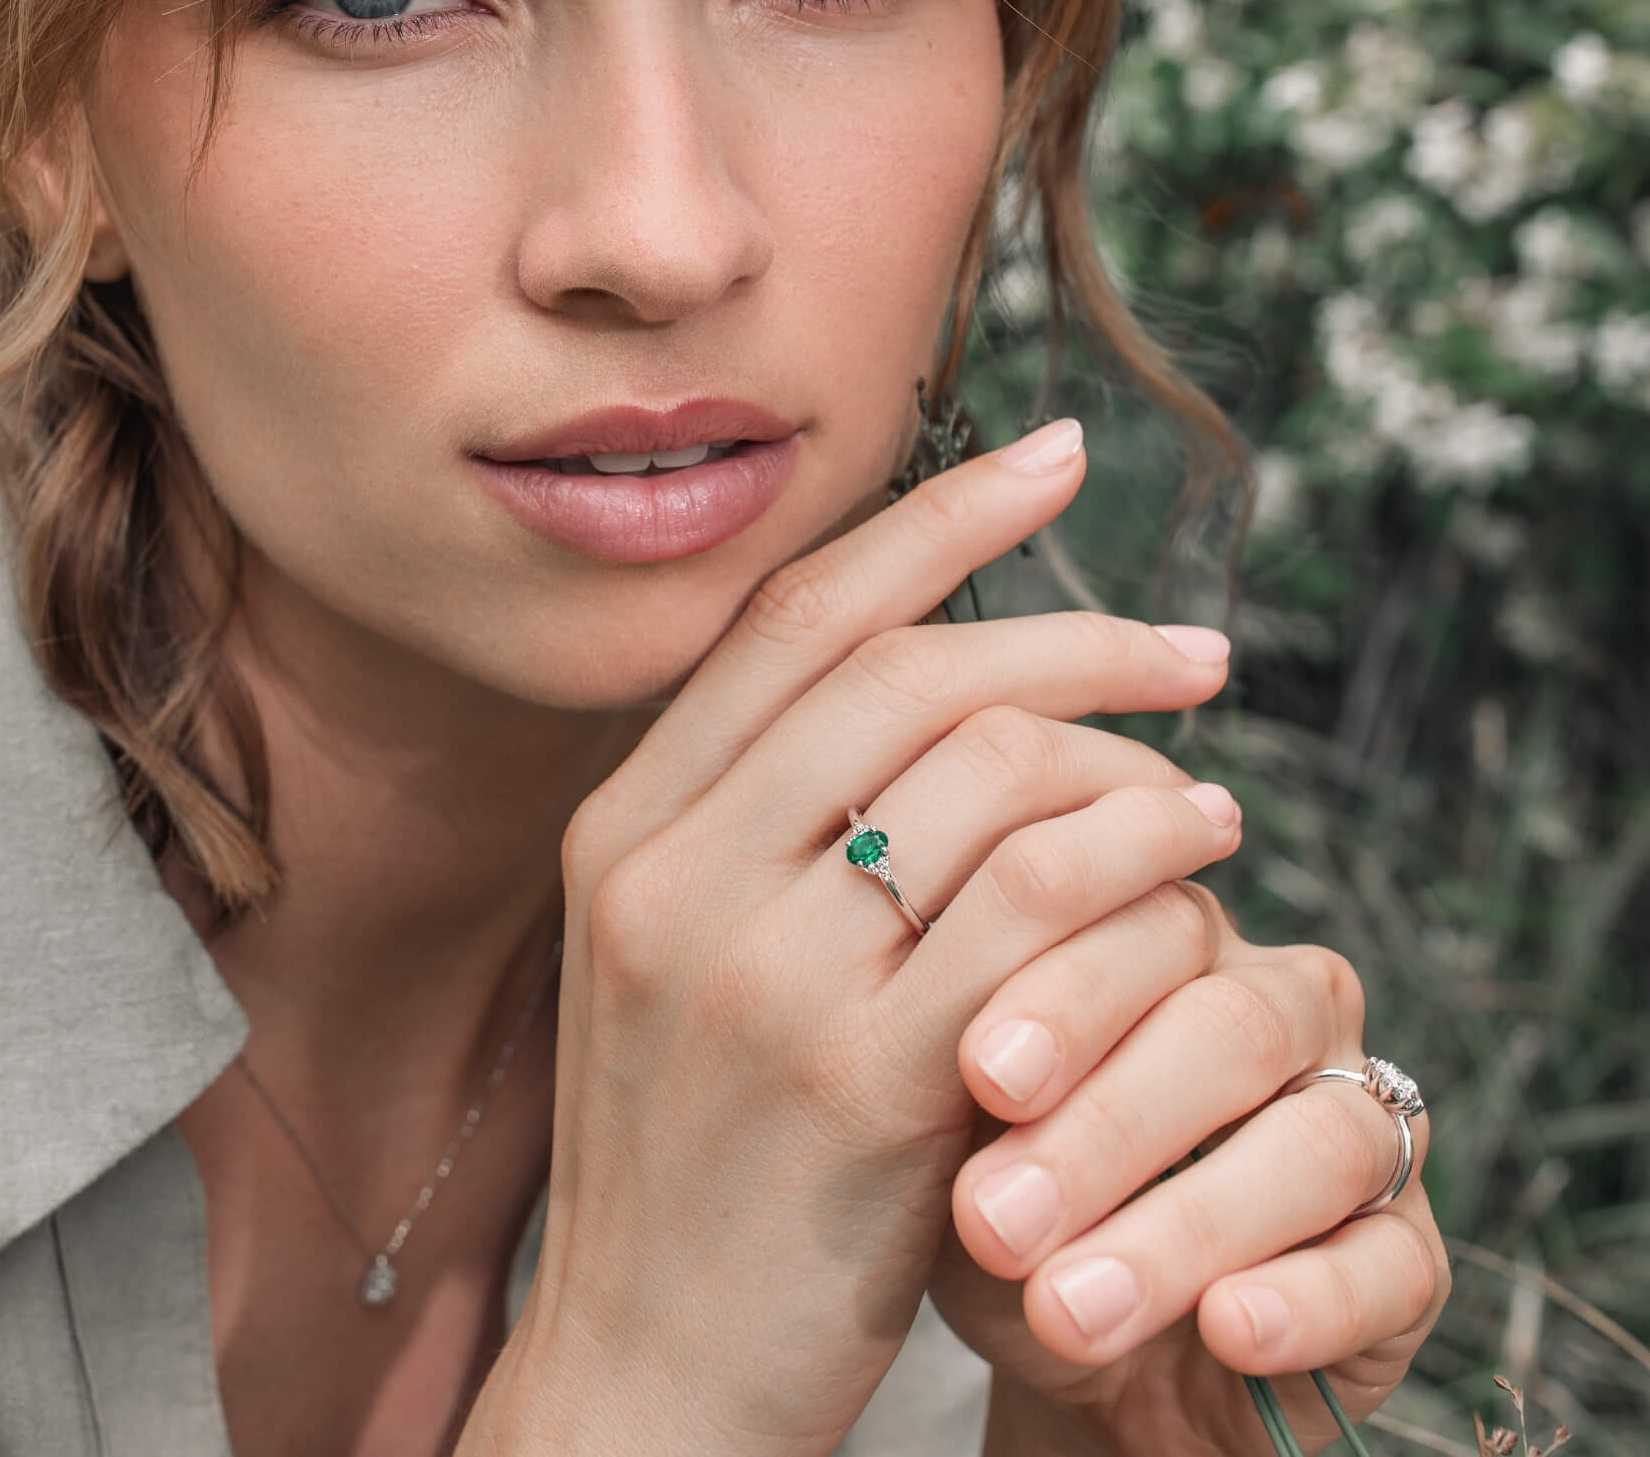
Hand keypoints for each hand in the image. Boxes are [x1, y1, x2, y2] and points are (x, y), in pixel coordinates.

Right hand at [464, 423, 1242, 1454]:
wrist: (647, 1374)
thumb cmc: (694, 1155)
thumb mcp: (673, 956)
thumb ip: (758, 814)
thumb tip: (934, 673)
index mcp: (622, 824)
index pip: (795, 616)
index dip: (938, 520)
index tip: (1057, 464)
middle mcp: (672, 873)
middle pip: (906, 671)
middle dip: (1075, 630)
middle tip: (1195, 646)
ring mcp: (759, 975)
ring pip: (987, 773)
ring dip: (1129, 759)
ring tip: (1208, 785)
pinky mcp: (864, 1082)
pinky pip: (1042, 908)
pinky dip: (1144, 859)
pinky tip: (1200, 866)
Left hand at [928, 891, 1450, 1454]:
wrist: (1068, 1336)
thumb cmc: (1009, 1193)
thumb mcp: (966, 1127)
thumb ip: (979, 1069)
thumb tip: (985, 1073)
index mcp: (1176, 934)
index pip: (1148, 923)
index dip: (1066, 997)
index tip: (979, 1072)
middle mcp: (1286, 1005)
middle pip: (1231, 1026)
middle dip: (1107, 1126)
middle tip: (997, 1218)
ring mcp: (1365, 1124)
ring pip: (1315, 1145)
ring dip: (1186, 1232)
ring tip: (1067, 1308)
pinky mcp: (1408, 1256)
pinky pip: (1386, 1267)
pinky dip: (1306, 1303)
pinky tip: (1226, 1329)